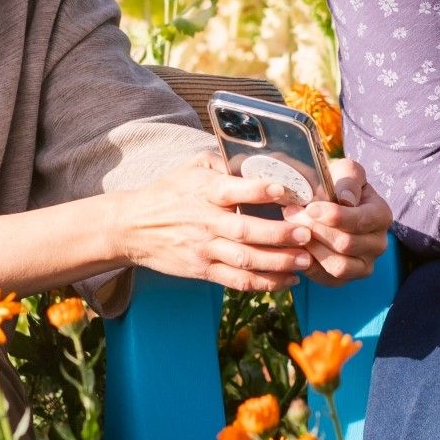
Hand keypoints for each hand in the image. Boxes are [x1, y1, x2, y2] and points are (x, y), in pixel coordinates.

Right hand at [110, 156, 314, 291]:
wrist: (132, 227)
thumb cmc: (169, 192)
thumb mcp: (191, 167)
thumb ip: (222, 161)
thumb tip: (255, 156)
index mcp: (205, 191)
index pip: (234, 190)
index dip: (260, 190)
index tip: (285, 191)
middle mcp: (206, 221)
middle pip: (246, 231)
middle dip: (279, 234)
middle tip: (307, 233)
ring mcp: (205, 249)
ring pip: (245, 260)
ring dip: (279, 262)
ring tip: (306, 260)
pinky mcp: (204, 271)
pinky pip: (238, 281)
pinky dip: (265, 283)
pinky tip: (289, 280)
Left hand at [289, 157, 390, 285]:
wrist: (328, 204)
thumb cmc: (336, 185)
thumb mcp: (344, 172)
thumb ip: (348, 180)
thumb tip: (346, 200)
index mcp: (381, 215)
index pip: (360, 220)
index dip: (333, 215)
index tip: (309, 207)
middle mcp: (379, 244)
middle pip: (346, 244)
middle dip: (315, 229)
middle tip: (291, 215)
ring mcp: (365, 265)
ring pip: (339, 266)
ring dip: (312, 248)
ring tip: (293, 231)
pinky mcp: (347, 279)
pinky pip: (328, 280)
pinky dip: (310, 266)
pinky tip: (297, 248)